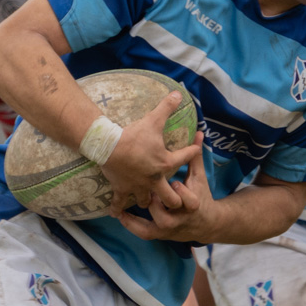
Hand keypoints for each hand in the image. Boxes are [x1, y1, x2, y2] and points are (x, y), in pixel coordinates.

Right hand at [102, 91, 202, 213]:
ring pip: (147, 202)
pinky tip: (116, 213)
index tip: (197, 148)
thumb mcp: (153, 119)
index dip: (193, 151)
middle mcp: (154, 179)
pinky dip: (117, 208)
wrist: (108, 144)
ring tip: (149, 199)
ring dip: (149, 201)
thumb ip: (167, 106)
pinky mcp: (122, 188)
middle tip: (175, 196)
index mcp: (165, 163)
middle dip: (175, 199)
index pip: (186, 158)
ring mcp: (138, 186)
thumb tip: (179, 93)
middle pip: (171, 198)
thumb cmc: (133, 134)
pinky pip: (120, 202)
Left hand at [116, 141, 213, 242]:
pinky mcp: (159, 233)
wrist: (204, 223)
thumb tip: (199, 133)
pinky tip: (118, 214)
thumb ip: (195, 156)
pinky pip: (143, 232)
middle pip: (168, 216)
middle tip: (150, 194)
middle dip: (159, 205)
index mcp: (192, 204)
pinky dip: (131, 224)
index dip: (182, 192)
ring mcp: (168, 227)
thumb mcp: (198, 176)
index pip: (190, 201)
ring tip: (125, 205)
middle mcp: (179, 219)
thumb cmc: (200, 196)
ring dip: (141, 216)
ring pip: (154, 226)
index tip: (174, 182)